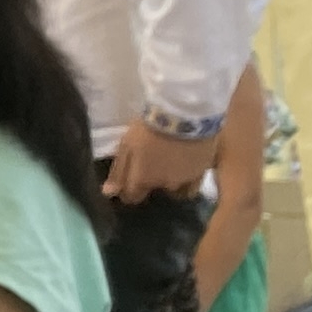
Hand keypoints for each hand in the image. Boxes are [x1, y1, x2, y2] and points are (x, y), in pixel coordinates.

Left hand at [104, 118, 222, 201]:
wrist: (183, 114)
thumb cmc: (149, 128)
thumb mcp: (126, 146)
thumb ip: (118, 172)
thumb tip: (109, 193)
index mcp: (143, 179)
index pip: (132, 197)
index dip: (129, 191)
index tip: (130, 181)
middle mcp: (163, 185)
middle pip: (153, 190)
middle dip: (150, 182)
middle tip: (151, 164)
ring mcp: (184, 180)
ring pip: (174, 190)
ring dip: (169, 181)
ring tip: (169, 165)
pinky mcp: (202, 172)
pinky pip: (193, 186)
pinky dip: (187, 181)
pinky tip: (184, 170)